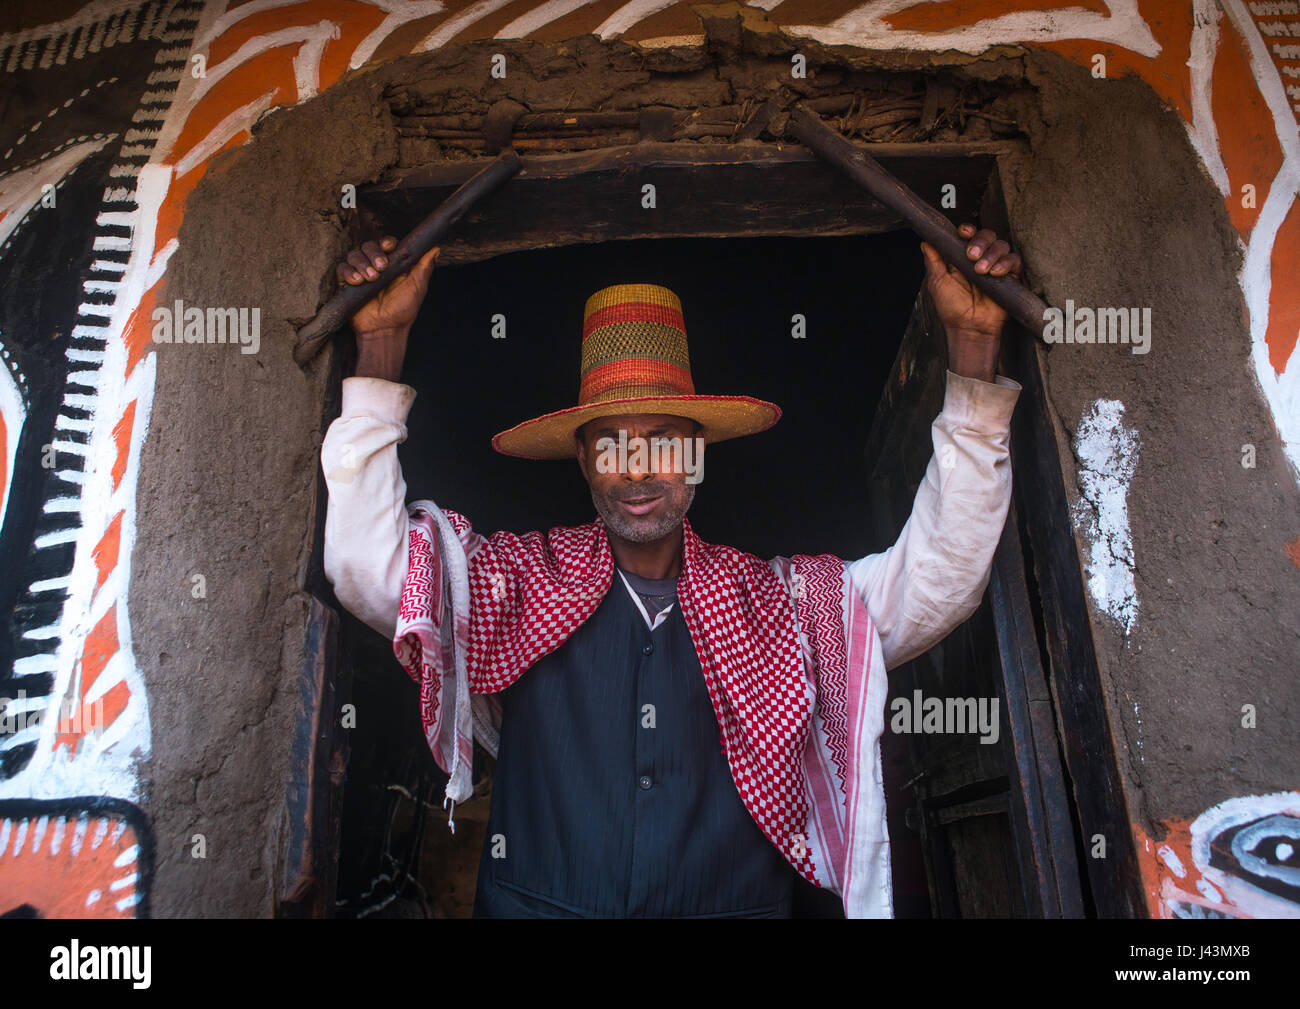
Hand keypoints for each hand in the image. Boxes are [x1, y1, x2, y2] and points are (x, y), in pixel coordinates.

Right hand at [337, 236, 440, 379]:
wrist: (385, 329)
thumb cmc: (403, 310)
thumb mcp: (417, 286)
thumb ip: (424, 266)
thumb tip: (436, 248)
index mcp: (392, 264)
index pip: (385, 243)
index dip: (386, 242)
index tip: (389, 247)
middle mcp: (375, 265)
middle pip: (368, 245)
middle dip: (374, 253)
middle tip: (381, 268)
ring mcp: (360, 273)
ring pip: (354, 255)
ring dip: (362, 264)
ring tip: (371, 279)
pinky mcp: (347, 283)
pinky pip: (342, 269)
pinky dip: (349, 273)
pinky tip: (358, 282)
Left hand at [921, 224, 1021, 382]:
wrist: (969, 328)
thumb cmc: (952, 308)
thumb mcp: (938, 282)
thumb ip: (934, 261)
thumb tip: (926, 241)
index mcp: (963, 257)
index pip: (969, 234)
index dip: (968, 230)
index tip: (963, 233)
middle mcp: (981, 258)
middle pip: (988, 235)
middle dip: (980, 241)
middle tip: (971, 256)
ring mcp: (997, 266)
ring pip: (1001, 245)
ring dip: (991, 255)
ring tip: (981, 271)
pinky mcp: (1011, 277)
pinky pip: (1014, 261)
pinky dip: (1005, 264)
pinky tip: (995, 274)